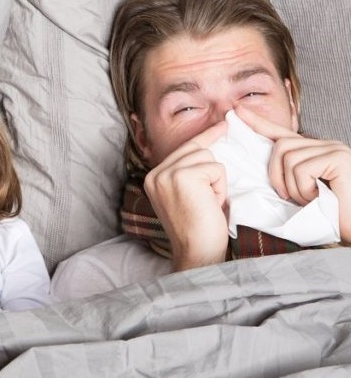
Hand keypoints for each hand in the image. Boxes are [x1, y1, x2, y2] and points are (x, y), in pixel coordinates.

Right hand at [144, 124, 228, 269]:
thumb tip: (210, 145)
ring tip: (209, 204)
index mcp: (153, 177)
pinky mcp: (183, 176)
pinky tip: (211, 204)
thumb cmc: (199, 229)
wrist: (197, 253)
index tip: (223, 124)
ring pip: (207, 157)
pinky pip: (215, 168)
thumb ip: (188, 173)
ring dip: (217, 181)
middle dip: (212, 171)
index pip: (183, 149)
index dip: (205, 137)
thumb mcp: (185, 196)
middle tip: (213, 196)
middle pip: (196, 149)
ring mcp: (167, 174)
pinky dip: (220, 186)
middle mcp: (156, 173)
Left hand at [237, 107, 350, 241]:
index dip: (259, 123)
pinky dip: (304, 189)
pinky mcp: (339, 158)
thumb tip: (256, 168)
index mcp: (316, 152)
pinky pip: (302, 169)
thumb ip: (286, 177)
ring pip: (289, 158)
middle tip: (290, 197)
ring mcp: (334, 149)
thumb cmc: (330, 216)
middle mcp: (327, 146)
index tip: (237, 112)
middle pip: (281, 145)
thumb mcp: (301, 194)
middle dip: (276, 175)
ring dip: (293, 186)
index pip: (283, 133)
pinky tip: (319, 197)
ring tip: (310, 199)